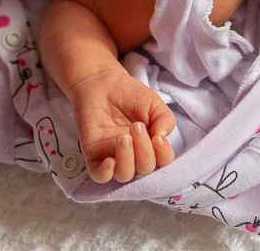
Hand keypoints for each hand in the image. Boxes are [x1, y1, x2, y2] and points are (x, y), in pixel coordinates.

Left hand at [70, 66, 176, 183]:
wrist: (102, 82)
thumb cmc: (130, 93)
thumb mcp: (154, 102)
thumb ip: (165, 119)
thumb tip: (162, 138)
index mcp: (150, 144)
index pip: (163, 161)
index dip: (163, 154)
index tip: (158, 137)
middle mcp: (134, 154)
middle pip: (145, 168)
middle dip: (144, 150)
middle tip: (136, 126)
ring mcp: (113, 156)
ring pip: (124, 175)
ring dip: (127, 160)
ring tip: (123, 138)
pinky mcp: (93, 155)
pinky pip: (99, 176)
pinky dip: (105, 174)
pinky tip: (109, 161)